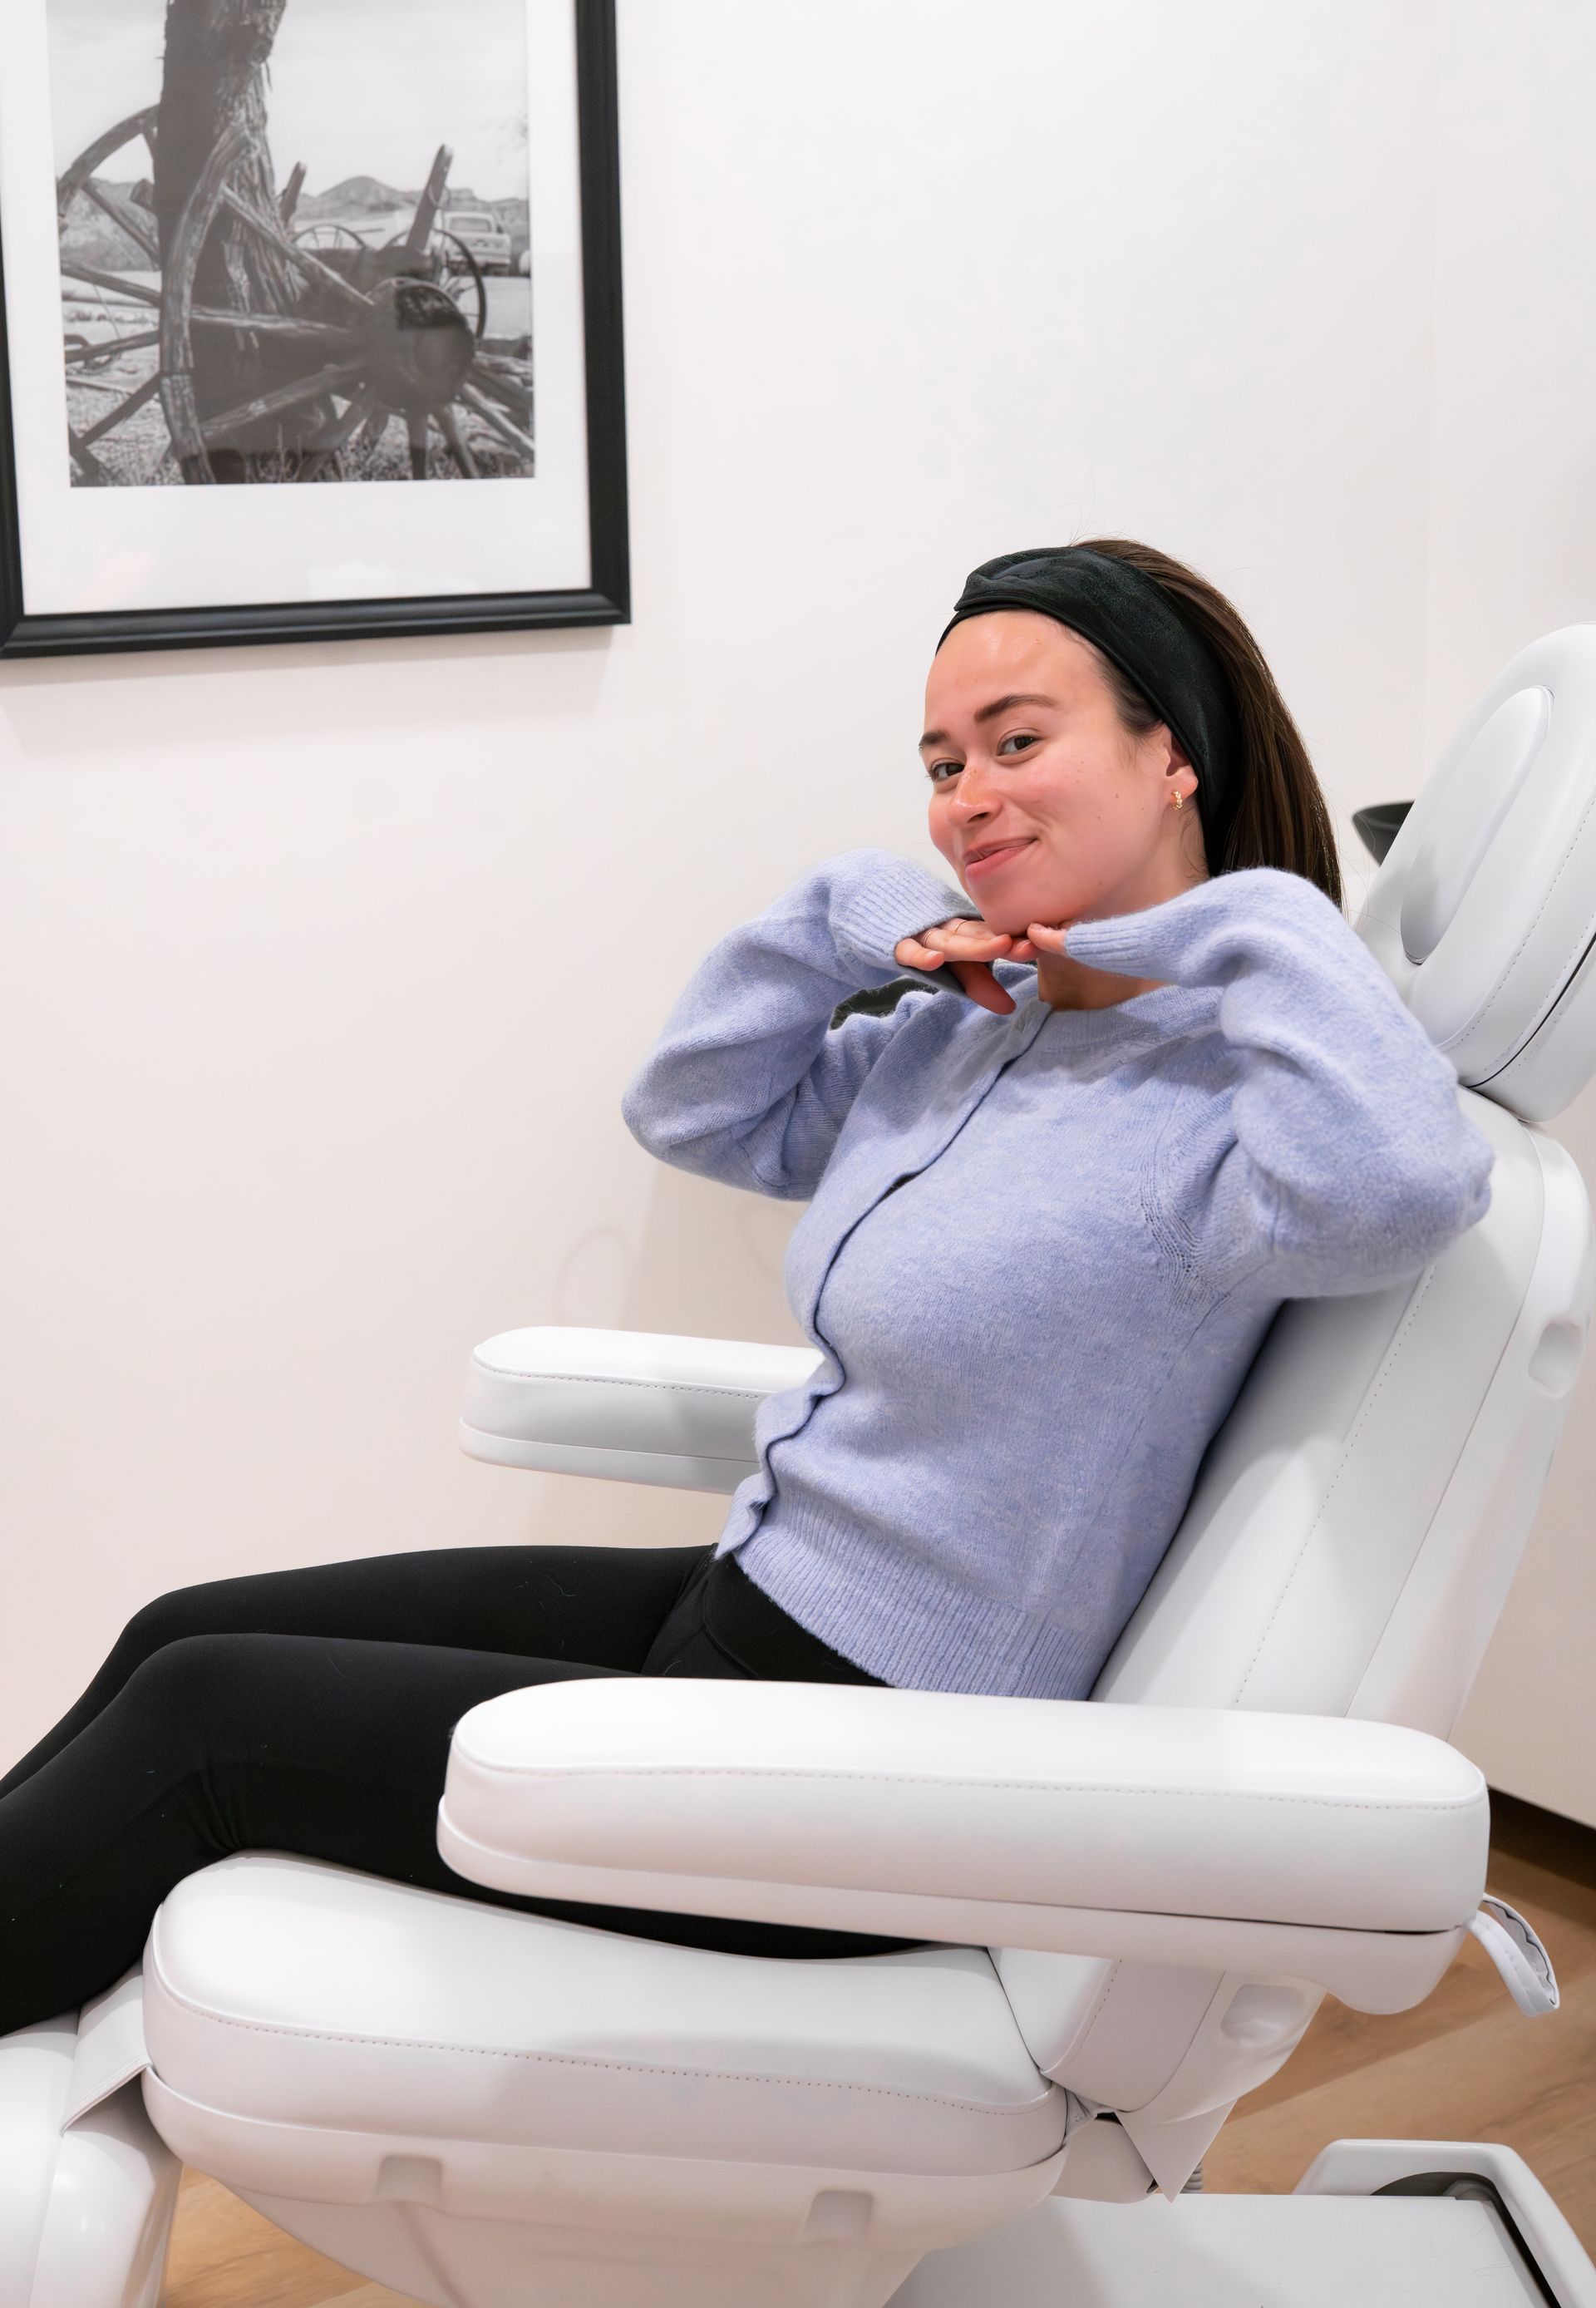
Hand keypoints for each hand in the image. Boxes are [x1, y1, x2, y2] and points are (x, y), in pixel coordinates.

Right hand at [894, 917, 1041, 1015]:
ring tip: (1000, 947)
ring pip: (948, 941)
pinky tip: (934, 960)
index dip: (1014, 943)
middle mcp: (945, 929)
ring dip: (973, 946)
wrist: (870, 908)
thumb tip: (1009, 1009)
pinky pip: (907, 949)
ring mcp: (920, 934)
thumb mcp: (951, 964)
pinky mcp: (893, 943)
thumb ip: (978, 983)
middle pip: (975, 936)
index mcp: (962, 931)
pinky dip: (920, 955)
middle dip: (1002, 943)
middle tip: (1029, 947)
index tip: (1039, 948)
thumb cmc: (919, 939)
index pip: (991, 937)